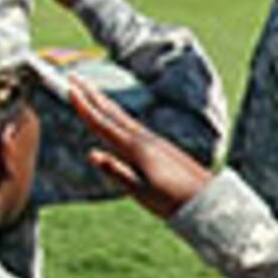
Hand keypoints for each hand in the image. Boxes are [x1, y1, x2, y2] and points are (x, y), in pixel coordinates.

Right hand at [45, 69, 210, 217]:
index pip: (103, 124)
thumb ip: (116, 171)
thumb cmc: (172, 199)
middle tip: (75, 78)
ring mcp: (152, 140)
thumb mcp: (140, 191)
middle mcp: (143, 138)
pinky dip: (118, 115)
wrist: (206, 198)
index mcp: (135, 148)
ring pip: (122, 116)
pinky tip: (117, 118)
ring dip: (104, 102)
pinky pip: (131, 124)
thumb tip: (91, 153)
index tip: (71, 89)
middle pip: (111, 112)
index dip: (85, 107)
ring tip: (91, 92)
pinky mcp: (159, 145)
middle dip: (91, 95)